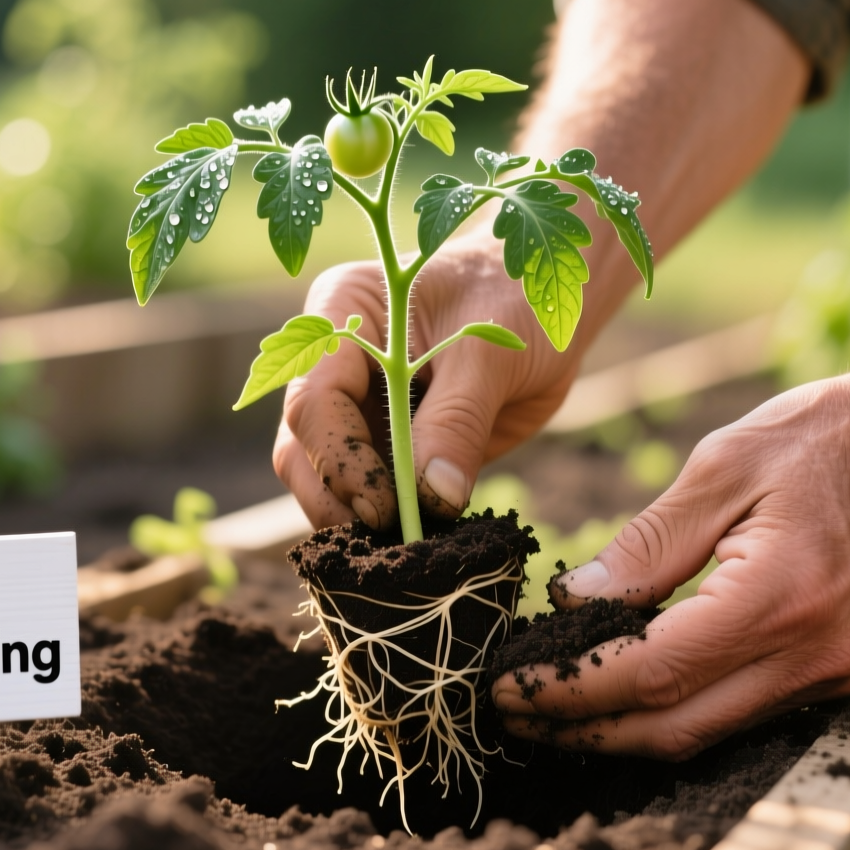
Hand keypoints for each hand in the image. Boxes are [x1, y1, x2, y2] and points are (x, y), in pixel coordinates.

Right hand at [272, 235, 594, 529]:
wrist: (547, 306)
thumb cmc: (517, 297)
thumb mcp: (492, 351)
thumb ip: (458, 419)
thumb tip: (432, 498)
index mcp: (342, 314)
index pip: (314, 402)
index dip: (341, 461)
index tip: (386, 508)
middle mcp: (335, 364)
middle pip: (301, 450)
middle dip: (338, 502)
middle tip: (392, 545)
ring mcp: (357, 409)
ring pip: (325, 482)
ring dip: (359, 523)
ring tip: (409, 551)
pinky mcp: (388, 447)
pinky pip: (371, 496)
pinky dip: (391, 525)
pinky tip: (424, 542)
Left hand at [491, 375, 849, 758]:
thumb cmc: (831, 435)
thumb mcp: (724, 465)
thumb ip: (646, 543)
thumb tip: (572, 601)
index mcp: (778, 598)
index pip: (649, 673)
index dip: (569, 688)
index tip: (507, 683)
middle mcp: (811, 655)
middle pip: (672, 728)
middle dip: (582, 728)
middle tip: (511, 708)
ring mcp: (830, 673)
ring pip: (704, 733)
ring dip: (622, 730)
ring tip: (552, 704)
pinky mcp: (836, 672)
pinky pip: (737, 714)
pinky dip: (673, 711)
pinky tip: (623, 688)